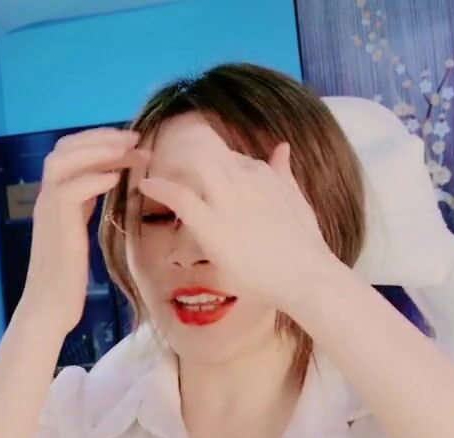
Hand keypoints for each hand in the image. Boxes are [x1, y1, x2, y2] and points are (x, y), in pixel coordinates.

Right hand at [18, 128, 147, 333]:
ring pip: (63, 161)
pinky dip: (94, 178)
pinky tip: (117, 178)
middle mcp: (46, 199)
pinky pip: (71, 189)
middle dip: (100, 137)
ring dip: (97, 151)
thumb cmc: (67, 280)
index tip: (128, 141)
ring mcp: (47, 210)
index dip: (96, 141)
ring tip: (127, 150)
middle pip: (64, 149)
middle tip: (134, 138)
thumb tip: (106, 184)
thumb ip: (86, 207)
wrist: (49, 309)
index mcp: (53, 199)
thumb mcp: (79, 233)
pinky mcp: (55, 226)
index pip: (68, 153)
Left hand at [136, 124, 340, 310]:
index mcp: (261, 171)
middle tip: (169, 165)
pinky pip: (178, 195)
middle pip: (204, 149)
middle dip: (184, 153)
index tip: (197, 171)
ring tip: (155, 175)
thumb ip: (283, 172)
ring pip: (189, 165)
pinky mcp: (210, 222)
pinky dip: (159, 187)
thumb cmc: (304, 243)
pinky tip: (146, 186)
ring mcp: (225, 197)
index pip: (227, 155)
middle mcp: (241, 176)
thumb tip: (281, 147)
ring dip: (171, 168)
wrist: (306, 273)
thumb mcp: (296, 198)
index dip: (209, 161)